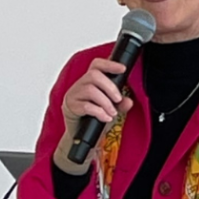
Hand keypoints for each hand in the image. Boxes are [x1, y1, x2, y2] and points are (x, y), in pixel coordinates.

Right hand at [54, 58, 132, 172]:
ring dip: (105, 102)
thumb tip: (129, 101)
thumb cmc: (95, 117)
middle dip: (110, 88)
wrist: (82, 134)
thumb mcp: (112, 109)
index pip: (97, 65)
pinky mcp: (70, 107)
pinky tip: (105, 118)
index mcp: (90, 81)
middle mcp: (80, 85)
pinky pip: (85, 106)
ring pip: (90, 90)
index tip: (123, 69)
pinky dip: (99, 112)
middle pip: (93, 75)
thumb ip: (121, 104)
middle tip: (118, 99)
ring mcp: (73, 95)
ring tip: (111, 112)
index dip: (109, 64)